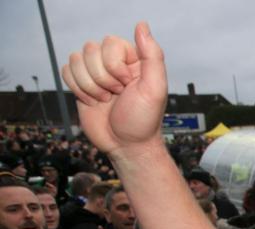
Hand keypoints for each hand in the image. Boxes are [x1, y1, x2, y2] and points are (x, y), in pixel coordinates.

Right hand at [61, 23, 167, 157]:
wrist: (126, 146)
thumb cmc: (144, 120)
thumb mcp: (155, 88)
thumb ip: (152, 55)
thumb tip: (141, 24)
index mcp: (133, 60)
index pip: (110, 42)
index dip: (113, 65)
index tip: (126, 86)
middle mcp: (114, 63)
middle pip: (90, 49)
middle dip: (102, 78)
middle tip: (117, 96)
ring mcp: (96, 73)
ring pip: (76, 59)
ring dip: (89, 85)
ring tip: (106, 100)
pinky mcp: (81, 84)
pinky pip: (66, 70)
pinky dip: (77, 88)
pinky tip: (93, 102)